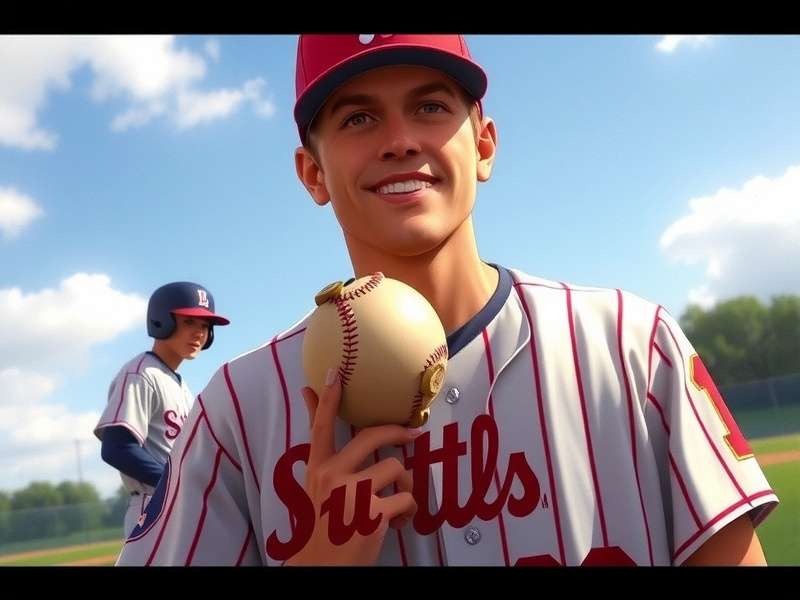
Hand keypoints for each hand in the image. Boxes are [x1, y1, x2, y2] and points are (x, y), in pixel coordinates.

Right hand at [285, 368, 420, 565]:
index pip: (320, 426)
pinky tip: (398, 523)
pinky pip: (406, 498)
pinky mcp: (372, 515)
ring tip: (396, 504)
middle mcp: (331, 476)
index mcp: (317, 469)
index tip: (334, 373)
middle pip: (371, 437)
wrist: (320, 568)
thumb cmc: (323, 525)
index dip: (329, 399)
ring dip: (404, 486)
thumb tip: (315, 427)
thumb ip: (324, 456)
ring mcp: (352, 495)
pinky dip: (408, 512)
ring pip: (395, 469)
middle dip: (397, 432)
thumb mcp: (317, 487)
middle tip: (413, 435)